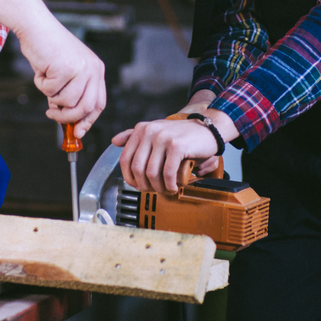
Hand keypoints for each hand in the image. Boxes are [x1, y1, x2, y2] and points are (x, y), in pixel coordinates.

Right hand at [0, 0, 105, 135]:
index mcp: (97, 69)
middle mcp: (93, 69)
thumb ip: (71, 92)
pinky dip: (41, 84)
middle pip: (85, 108)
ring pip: (67, 102)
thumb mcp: (66, 71)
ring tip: (45, 79)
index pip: (98, 103)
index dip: (88, 120)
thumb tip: (68, 121)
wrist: (36, 26)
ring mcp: (81, 69)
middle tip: (52, 114)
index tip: (77, 131)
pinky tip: (41, 68)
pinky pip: (51, 92)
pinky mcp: (65, 69)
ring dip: (51, 97)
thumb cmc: (48, 48)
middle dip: (67, 117)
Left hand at [112, 110, 232, 194]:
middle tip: (153, 191)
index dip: (129, 177)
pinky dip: (170, 184)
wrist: (207, 129)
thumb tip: (114, 141)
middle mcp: (149, 131)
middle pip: (137, 168)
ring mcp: (163, 138)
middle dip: (144, 185)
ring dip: (158, 187)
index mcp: (141, 129)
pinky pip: (168, 172)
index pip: (125, 159)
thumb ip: (134, 136)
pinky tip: (174, 187)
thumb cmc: (181, 134)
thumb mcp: (155, 131)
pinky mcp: (177, 146)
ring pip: (152, 172)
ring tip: (166, 190)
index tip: (137, 186)